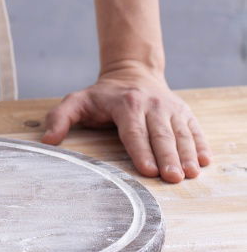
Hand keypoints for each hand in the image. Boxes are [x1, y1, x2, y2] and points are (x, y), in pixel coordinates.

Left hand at [39, 68, 211, 181]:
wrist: (132, 73)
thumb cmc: (103, 96)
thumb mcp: (77, 101)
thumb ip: (60, 118)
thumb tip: (47, 141)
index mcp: (126, 104)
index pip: (134, 131)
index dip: (141, 151)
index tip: (148, 170)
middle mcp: (151, 105)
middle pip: (160, 135)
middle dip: (168, 158)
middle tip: (173, 178)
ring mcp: (170, 108)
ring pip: (180, 133)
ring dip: (187, 154)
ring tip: (191, 173)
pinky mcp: (183, 112)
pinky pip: (194, 129)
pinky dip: (200, 144)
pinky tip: (205, 161)